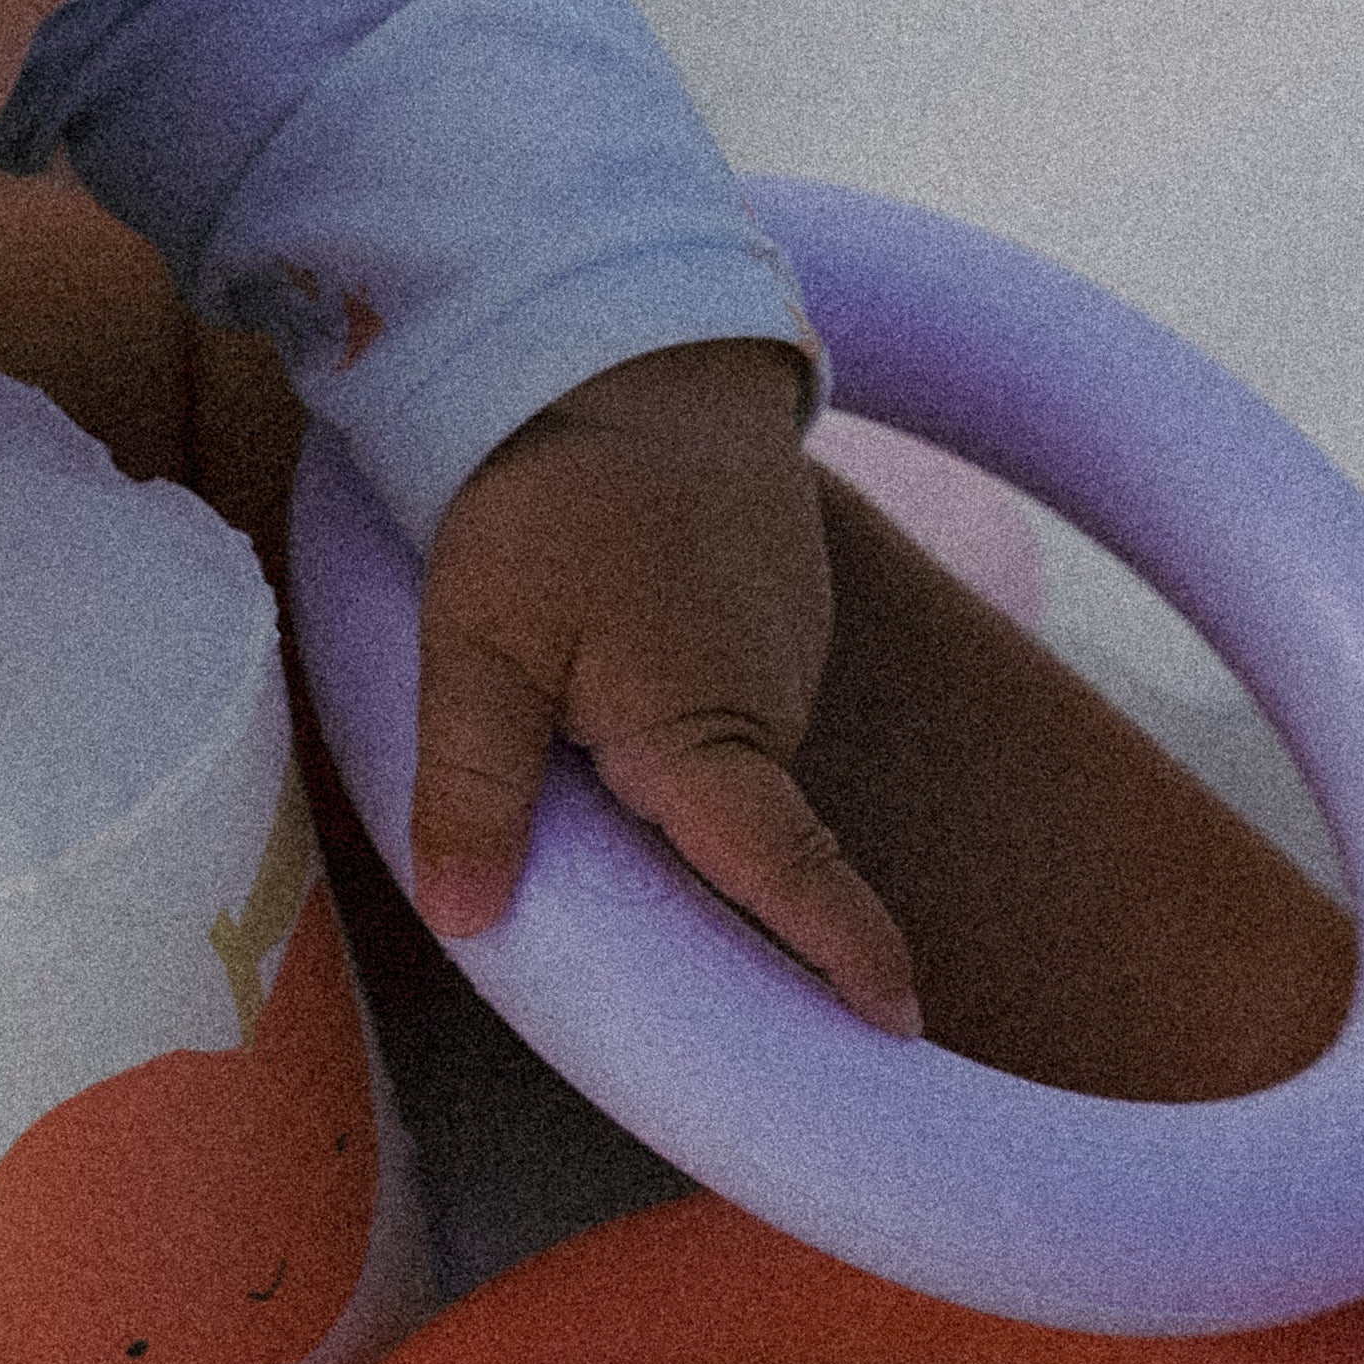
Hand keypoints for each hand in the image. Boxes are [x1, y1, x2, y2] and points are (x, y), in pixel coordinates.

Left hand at [405, 337, 921, 1036]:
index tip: (897, 1024)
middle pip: (734, 844)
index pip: (785, 873)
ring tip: (582, 720)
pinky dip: (683, 719)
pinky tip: (619, 663)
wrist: (627, 338)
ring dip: (667, 781)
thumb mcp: (477, 641)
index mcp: (704, 734)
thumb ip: (470, 783)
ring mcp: (790, 661)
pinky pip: (732, 711)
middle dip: (685, 878)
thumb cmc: (548, 492)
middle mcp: (771, 710)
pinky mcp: (783, 618)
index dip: (840, 952)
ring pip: (726, 775)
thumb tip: (466, 919)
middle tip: (607, 871)